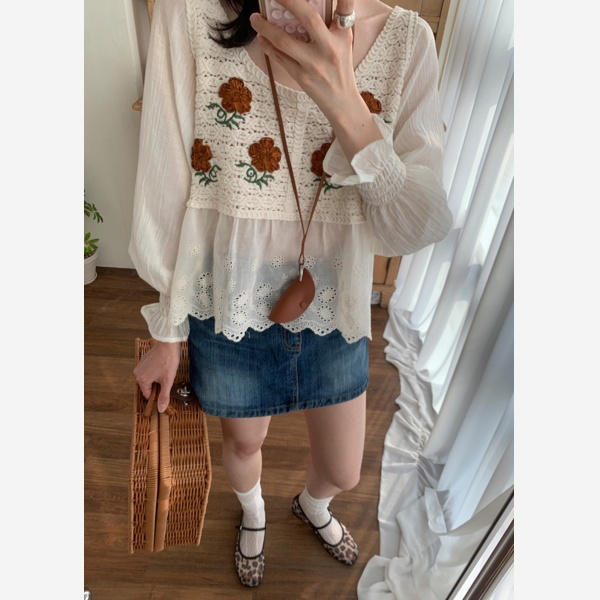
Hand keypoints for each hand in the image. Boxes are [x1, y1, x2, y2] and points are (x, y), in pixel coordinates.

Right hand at [133, 341, 180, 412]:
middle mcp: (137, 373)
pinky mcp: (144, 359)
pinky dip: (155, 372)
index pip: (147, 394)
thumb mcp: (168, 381)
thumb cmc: (168, 361)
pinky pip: (148, 370)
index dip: (157, 395)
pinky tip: (163, 368)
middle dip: (157, 386)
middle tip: (167, 380)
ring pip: (148, 378)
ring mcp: (140, 365)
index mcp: (141, 380)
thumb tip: (160, 410)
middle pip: (147, 386)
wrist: (169, 343)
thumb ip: (163, 396)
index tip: (165, 392)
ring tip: (166, 373)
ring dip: (156, 379)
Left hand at [250, 0, 381, 159]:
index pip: (346, 7)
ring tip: (255, 18)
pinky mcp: (301, 76)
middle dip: (289, 1)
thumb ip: (332, 21)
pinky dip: (268, 45)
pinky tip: (261, 37)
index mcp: (343, 35)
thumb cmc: (340, 67)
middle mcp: (330, 48)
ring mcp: (314, 63)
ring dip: (265, 27)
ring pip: (284, 41)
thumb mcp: (343, 42)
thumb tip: (304, 6)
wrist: (341, 101)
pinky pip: (279, 57)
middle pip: (309, 18)